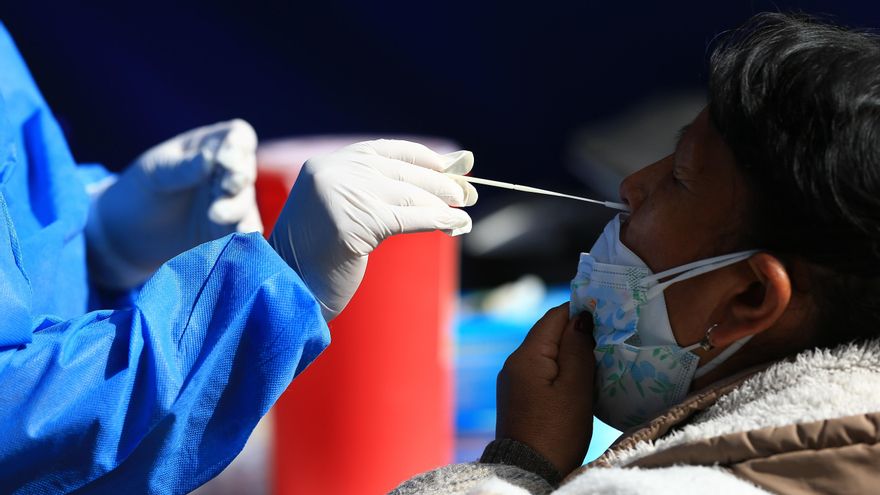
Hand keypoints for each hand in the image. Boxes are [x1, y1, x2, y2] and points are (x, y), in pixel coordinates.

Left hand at [86, 119, 262, 288]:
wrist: (128, 233)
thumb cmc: (141, 189)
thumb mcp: (155, 172)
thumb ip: (181, 167)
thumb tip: (208, 158)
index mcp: (210, 147)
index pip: (238, 136)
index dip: (238, 145)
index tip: (226, 160)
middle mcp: (225, 173)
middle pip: (246, 169)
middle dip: (239, 178)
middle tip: (227, 187)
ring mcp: (230, 202)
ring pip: (246, 201)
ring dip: (237, 207)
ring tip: (216, 216)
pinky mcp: (228, 231)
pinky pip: (245, 230)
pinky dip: (245, 232)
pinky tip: (239, 235)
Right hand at [268, 139, 477, 320]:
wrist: (287, 289)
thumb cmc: (317, 258)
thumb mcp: (347, 214)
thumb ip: (386, 191)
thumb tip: (451, 169)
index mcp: (323, 165)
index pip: (381, 152)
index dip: (419, 158)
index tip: (447, 166)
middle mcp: (331, 173)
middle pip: (399, 173)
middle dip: (439, 183)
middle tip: (468, 193)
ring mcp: (340, 195)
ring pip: (407, 194)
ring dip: (443, 202)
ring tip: (465, 210)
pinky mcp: (355, 222)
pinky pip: (408, 218)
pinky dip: (437, 220)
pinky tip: (456, 225)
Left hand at [496, 303, 595, 475]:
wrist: (529, 471)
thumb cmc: (556, 431)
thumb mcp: (575, 388)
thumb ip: (577, 349)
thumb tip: (580, 317)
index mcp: (526, 356)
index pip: (554, 317)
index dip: (580, 311)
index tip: (606, 316)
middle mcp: (514, 362)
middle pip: (548, 333)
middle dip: (575, 332)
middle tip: (607, 338)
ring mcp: (513, 380)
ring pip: (545, 352)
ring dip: (569, 351)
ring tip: (597, 358)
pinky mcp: (517, 396)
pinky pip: (540, 370)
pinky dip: (559, 368)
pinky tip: (577, 378)